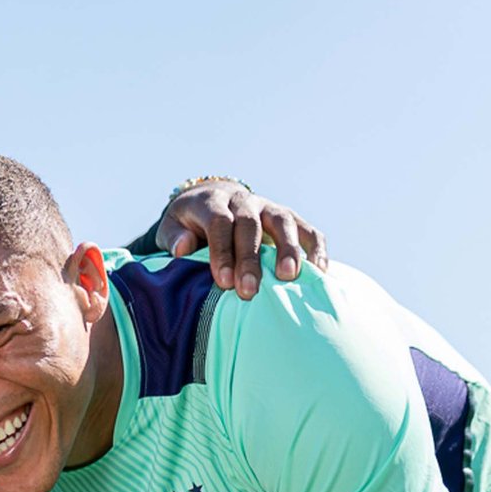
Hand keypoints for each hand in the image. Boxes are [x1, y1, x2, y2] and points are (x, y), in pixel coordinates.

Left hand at [155, 181, 329, 300]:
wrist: (211, 201)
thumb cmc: (188, 225)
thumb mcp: (171, 227)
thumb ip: (174, 238)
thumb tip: (183, 248)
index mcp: (212, 202)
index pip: (219, 223)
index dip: (222, 252)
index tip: (223, 282)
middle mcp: (243, 201)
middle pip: (249, 225)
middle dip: (250, 259)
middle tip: (248, 290)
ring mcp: (269, 208)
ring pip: (283, 222)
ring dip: (288, 249)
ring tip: (288, 276)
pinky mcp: (289, 218)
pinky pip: (308, 230)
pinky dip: (316, 248)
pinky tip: (318, 271)